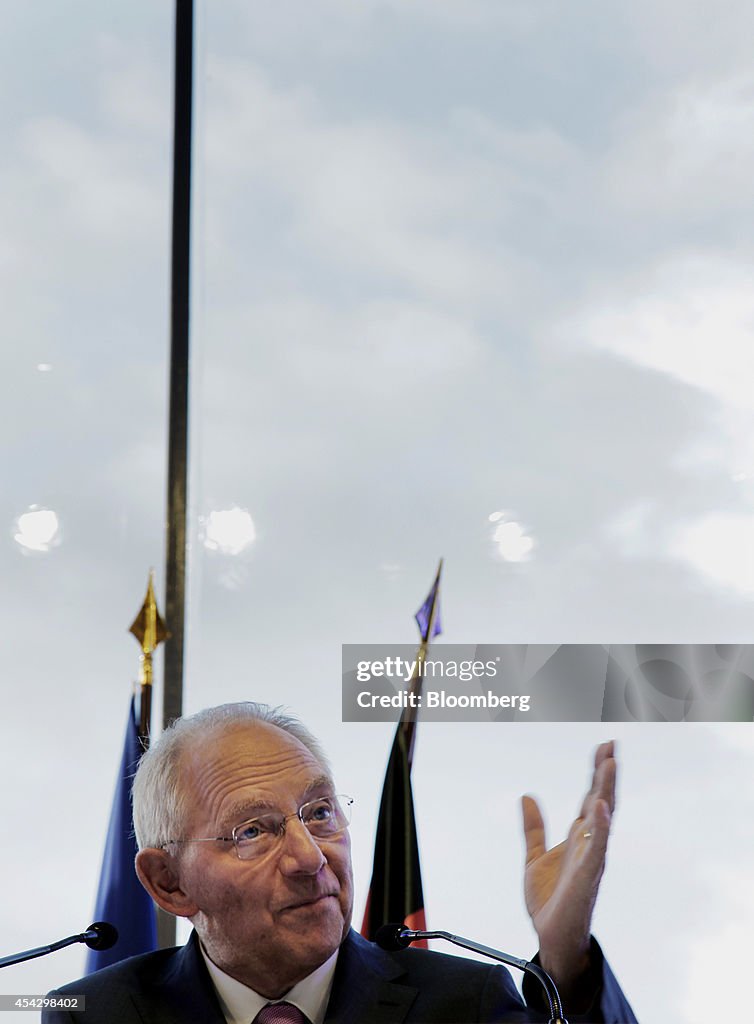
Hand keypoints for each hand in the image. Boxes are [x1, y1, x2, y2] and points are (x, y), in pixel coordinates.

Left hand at [521, 740, 615, 995]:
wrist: (551, 938)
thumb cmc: (550, 901)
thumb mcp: (534, 857)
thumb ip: (533, 828)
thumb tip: (526, 796)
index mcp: (578, 839)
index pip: (590, 798)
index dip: (597, 773)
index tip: (604, 746)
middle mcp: (588, 845)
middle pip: (600, 802)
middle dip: (605, 774)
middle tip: (612, 745)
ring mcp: (590, 860)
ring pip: (602, 820)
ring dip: (606, 791)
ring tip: (610, 764)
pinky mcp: (585, 878)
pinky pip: (595, 850)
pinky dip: (598, 828)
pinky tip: (598, 807)